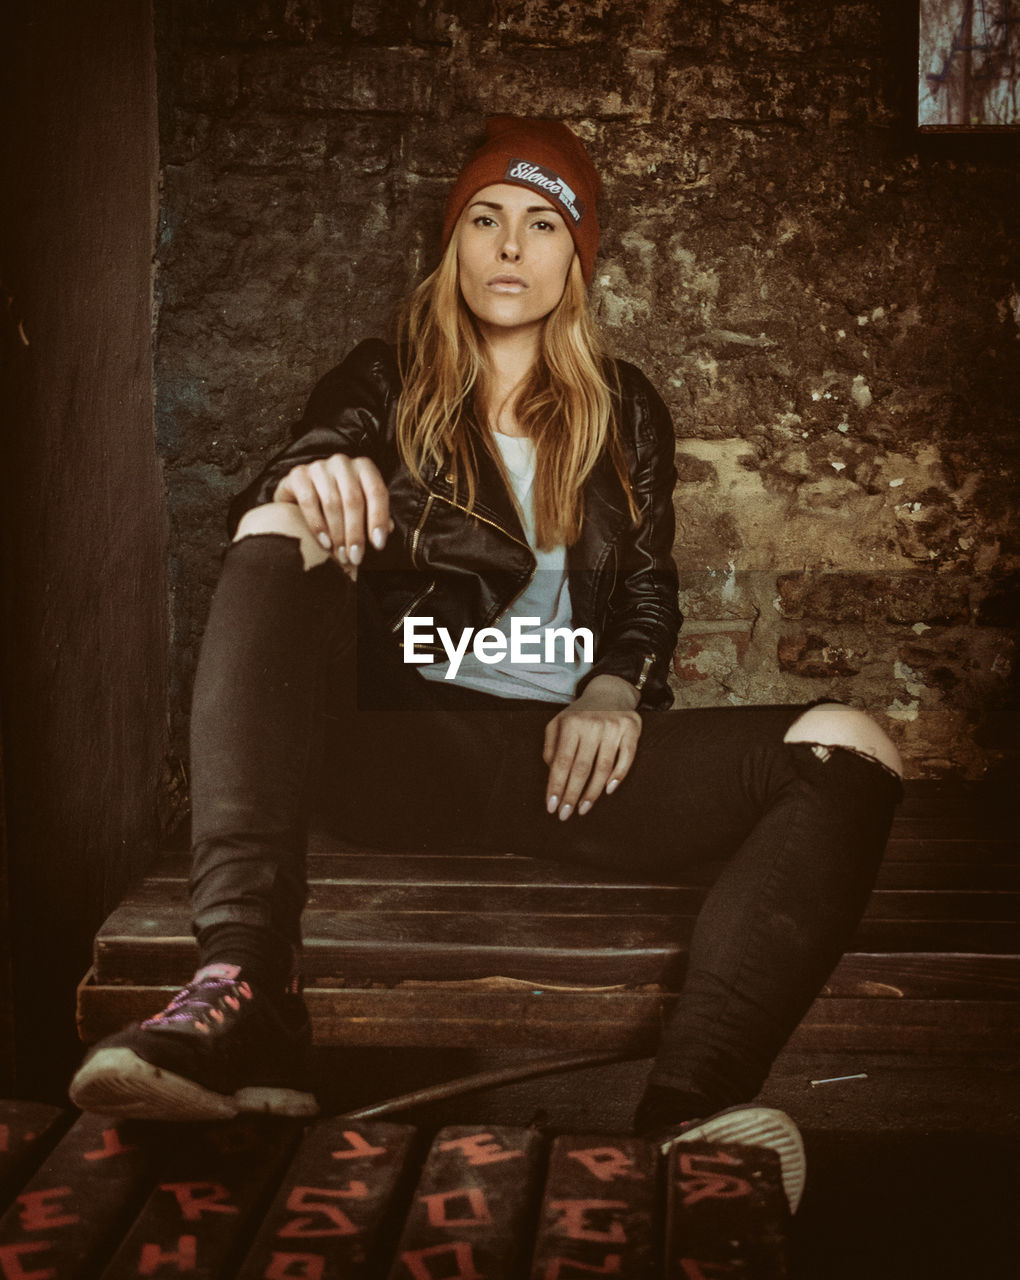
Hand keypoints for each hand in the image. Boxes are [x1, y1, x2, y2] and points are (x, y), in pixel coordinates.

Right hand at [273, 454, 392, 569]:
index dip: (379, 519)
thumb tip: (388, 529)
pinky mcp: (298, 474)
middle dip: (355, 533)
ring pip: (332, 502)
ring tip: (340, 555)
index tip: (378, 545)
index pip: (377, 492)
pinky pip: (309, 501)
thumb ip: (375, 518)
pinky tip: (324, 543)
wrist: (298, 501)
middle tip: (355, 558)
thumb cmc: (338, 509)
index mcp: (364, 468)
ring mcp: (319, 466)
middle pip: (353, 500)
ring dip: (338, 534)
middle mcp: (343, 463)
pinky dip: (317, 525)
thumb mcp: (360, 511)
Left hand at [543, 675, 641, 820]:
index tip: (552, 807)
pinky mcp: (632, 729)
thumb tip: (552, 772)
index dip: (556, 786)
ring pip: (603, 768)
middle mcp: (592, 724)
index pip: (562, 762)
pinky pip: (626, 758)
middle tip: (565, 815)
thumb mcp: (558, 724)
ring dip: (592, 792)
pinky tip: (608, 790)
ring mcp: (613, 727)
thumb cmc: (580, 715)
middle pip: (581, 768)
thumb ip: (551, 747)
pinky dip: (618, 776)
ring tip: (583, 809)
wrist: (609, 692)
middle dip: (572, 795)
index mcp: (571, 724)